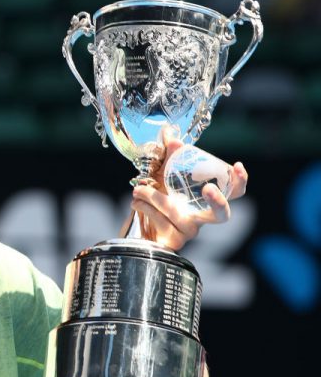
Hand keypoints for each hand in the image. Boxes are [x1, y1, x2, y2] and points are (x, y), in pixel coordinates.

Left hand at [131, 128, 248, 249]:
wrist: (135, 224)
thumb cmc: (155, 198)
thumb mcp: (161, 174)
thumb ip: (168, 156)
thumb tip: (170, 135)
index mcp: (206, 200)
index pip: (234, 193)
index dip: (240, 182)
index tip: (237, 166)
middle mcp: (202, 218)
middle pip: (222, 215)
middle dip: (218, 201)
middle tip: (208, 188)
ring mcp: (188, 232)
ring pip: (177, 212)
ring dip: (155, 196)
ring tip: (138, 188)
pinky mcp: (173, 241)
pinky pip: (162, 222)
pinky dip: (146, 207)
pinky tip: (136, 201)